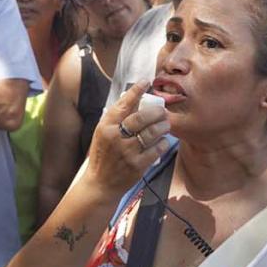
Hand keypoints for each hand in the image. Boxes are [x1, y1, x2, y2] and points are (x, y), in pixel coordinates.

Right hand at [81, 81, 170, 196]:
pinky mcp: (137, 166)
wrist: (100, 184)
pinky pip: (156, 150)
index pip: (123, 104)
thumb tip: (134, 100)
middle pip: (141, 117)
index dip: (136, 91)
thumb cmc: (102, 156)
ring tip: (166, 124)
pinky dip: (163, 143)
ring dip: (163, 126)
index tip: (146, 82)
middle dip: (156, 111)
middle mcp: (116, 138)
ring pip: (152, 133)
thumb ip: (116, 119)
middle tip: (162, 111)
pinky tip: (163, 141)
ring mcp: (127, 152)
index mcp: (106, 127)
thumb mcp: (103, 134)